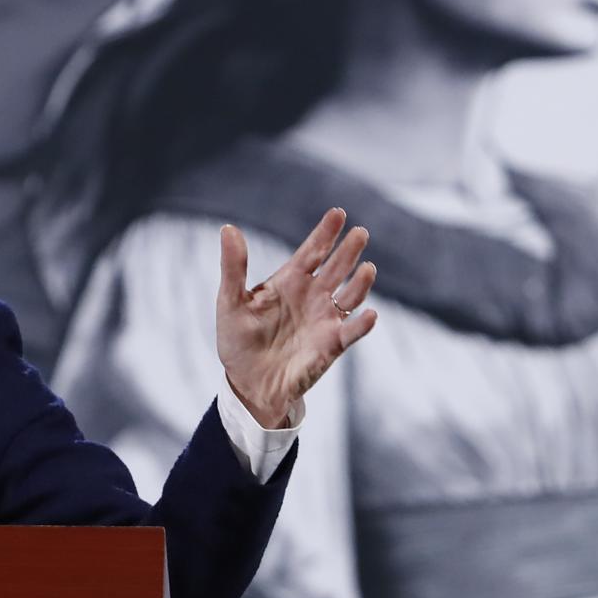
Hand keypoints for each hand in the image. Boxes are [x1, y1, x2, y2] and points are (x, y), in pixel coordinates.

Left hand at [216, 207, 376, 426]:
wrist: (248, 384)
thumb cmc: (238, 342)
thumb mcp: (230, 302)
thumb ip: (233, 267)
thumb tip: (228, 229)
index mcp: (290, 281)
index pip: (312, 251)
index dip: (325, 233)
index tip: (337, 213)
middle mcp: (312, 296)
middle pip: (336, 267)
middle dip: (348, 250)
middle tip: (360, 232)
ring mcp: (325, 319)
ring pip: (350, 295)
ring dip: (360, 282)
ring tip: (367, 267)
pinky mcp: (332, 345)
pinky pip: (351, 332)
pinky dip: (361, 324)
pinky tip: (369, 314)